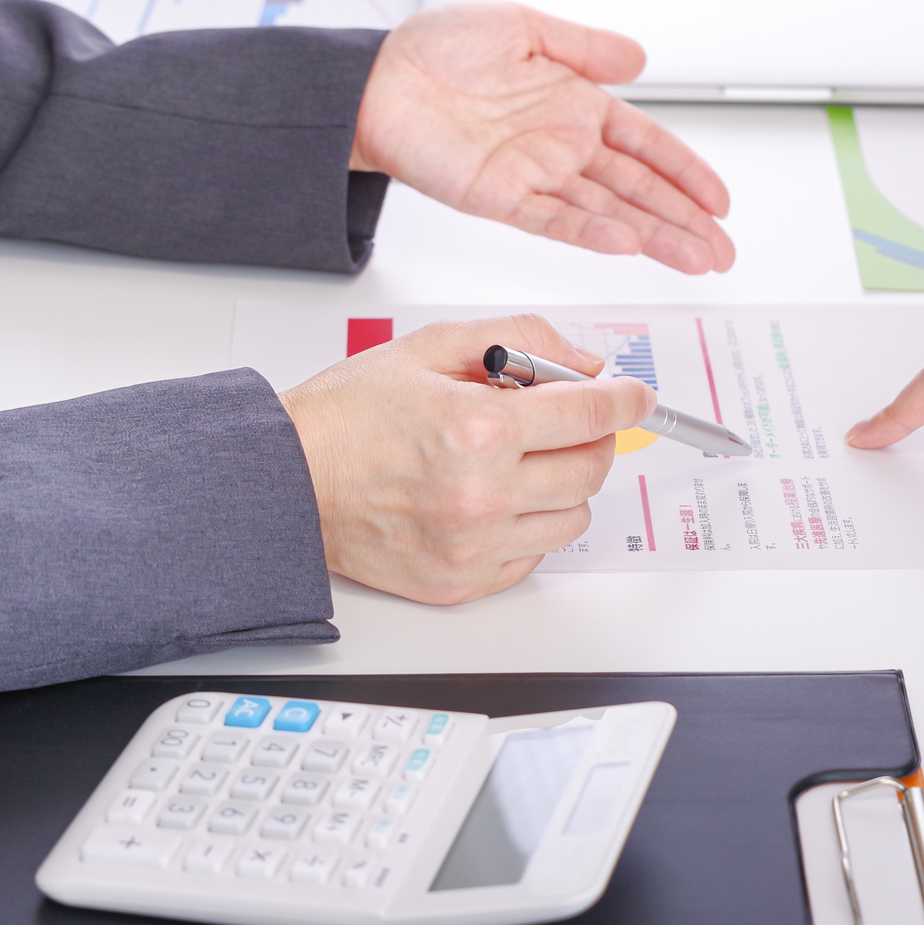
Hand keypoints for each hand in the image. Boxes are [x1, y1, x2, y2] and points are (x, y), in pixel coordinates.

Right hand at [278, 314, 653, 603]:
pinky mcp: (461, 582)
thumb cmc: (347, 417)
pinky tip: (494, 500)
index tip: (637, 397)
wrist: (286, 482)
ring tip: (520, 463)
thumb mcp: (431, 348)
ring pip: (571, 518)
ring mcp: (474, 545)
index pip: (589, 415)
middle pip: (591, 469)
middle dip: (591, 439)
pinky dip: (529, 527)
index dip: (624, 400)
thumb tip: (584, 362)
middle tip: (566, 423)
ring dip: (562, 485)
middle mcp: (482, 494)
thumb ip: (519, 341)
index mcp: (477, 429)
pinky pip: (534, 557)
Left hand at [350, 2, 734, 274]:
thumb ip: (585, 47)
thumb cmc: (440, 49)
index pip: (648, 146)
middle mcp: (563, 147)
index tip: (720, 201)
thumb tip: (640, 59)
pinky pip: (554, 218)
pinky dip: (591, 231)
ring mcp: (535, 176)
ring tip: (695, 258)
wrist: (377, 78)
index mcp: (576, 106)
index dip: (687, 173)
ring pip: (609, 213)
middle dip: (685, 220)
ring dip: (655, 236)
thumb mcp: (525, 26)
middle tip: (722, 250)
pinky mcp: (501, 197)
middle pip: (639, 190)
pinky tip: (627, 243)